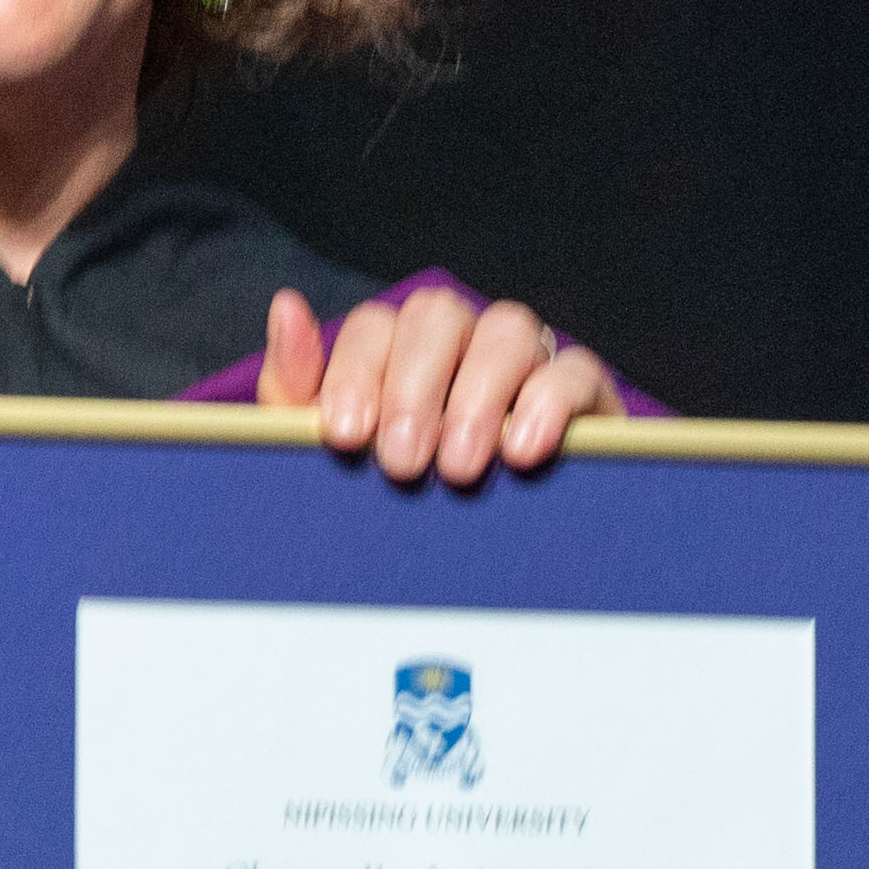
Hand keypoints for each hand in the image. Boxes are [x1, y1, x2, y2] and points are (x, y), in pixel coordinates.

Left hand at [256, 287, 619, 485]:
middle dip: (414, 390)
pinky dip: (549, 402)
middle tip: (400, 464)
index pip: (374, 327)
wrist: (482, 560)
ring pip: (508, 329)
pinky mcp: (582, 393)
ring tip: (459, 467)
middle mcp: (462, 340)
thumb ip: (299, 388)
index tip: (343, 435)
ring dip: (478, 396)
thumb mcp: (335, 450)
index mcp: (397, 348)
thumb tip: (287, 308)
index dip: (355, 373)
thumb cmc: (392, 493)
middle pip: (438, 316)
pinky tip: (523, 451)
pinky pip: (575, 369)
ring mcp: (524, 359)